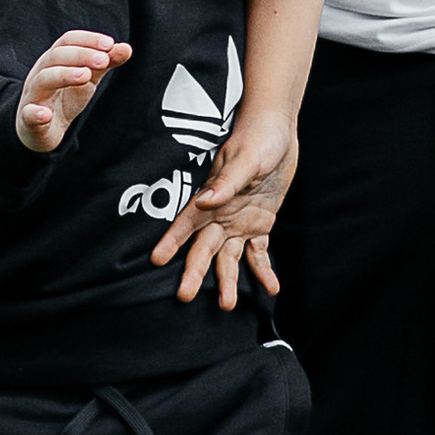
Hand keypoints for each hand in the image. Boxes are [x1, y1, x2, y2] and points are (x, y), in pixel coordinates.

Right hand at [13, 31, 130, 152]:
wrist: (40, 130)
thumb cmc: (65, 98)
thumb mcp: (87, 79)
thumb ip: (104, 64)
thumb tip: (127, 48)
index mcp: (54, 60)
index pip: (67, 41)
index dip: (87, 40)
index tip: (109, 44)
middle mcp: (41, 74)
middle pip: (55, 57)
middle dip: (81, 55)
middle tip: (103, 60)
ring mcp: (33, 96)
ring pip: (43, 80)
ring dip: (64, 75)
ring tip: (85, 76)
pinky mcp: (29, 121)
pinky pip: (28, 115)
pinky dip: (35, 113)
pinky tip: (45, 114)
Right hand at [150, 105, 299, 308]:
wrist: (278, 129)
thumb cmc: (258, 138)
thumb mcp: (245, 159)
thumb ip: (225, 183)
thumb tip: (204, 201)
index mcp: (211, 197)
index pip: (186, 223)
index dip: (171, 241)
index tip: (156, 260)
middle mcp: (221, 213)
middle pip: (204, 247)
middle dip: (195, 271)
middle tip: (184, 296)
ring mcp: (240, 220)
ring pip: (229, 257)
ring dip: (227, 280)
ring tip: (227, 305)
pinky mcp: (260, 223)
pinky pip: (259, 252)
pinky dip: (263, 270)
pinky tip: (270, 288)